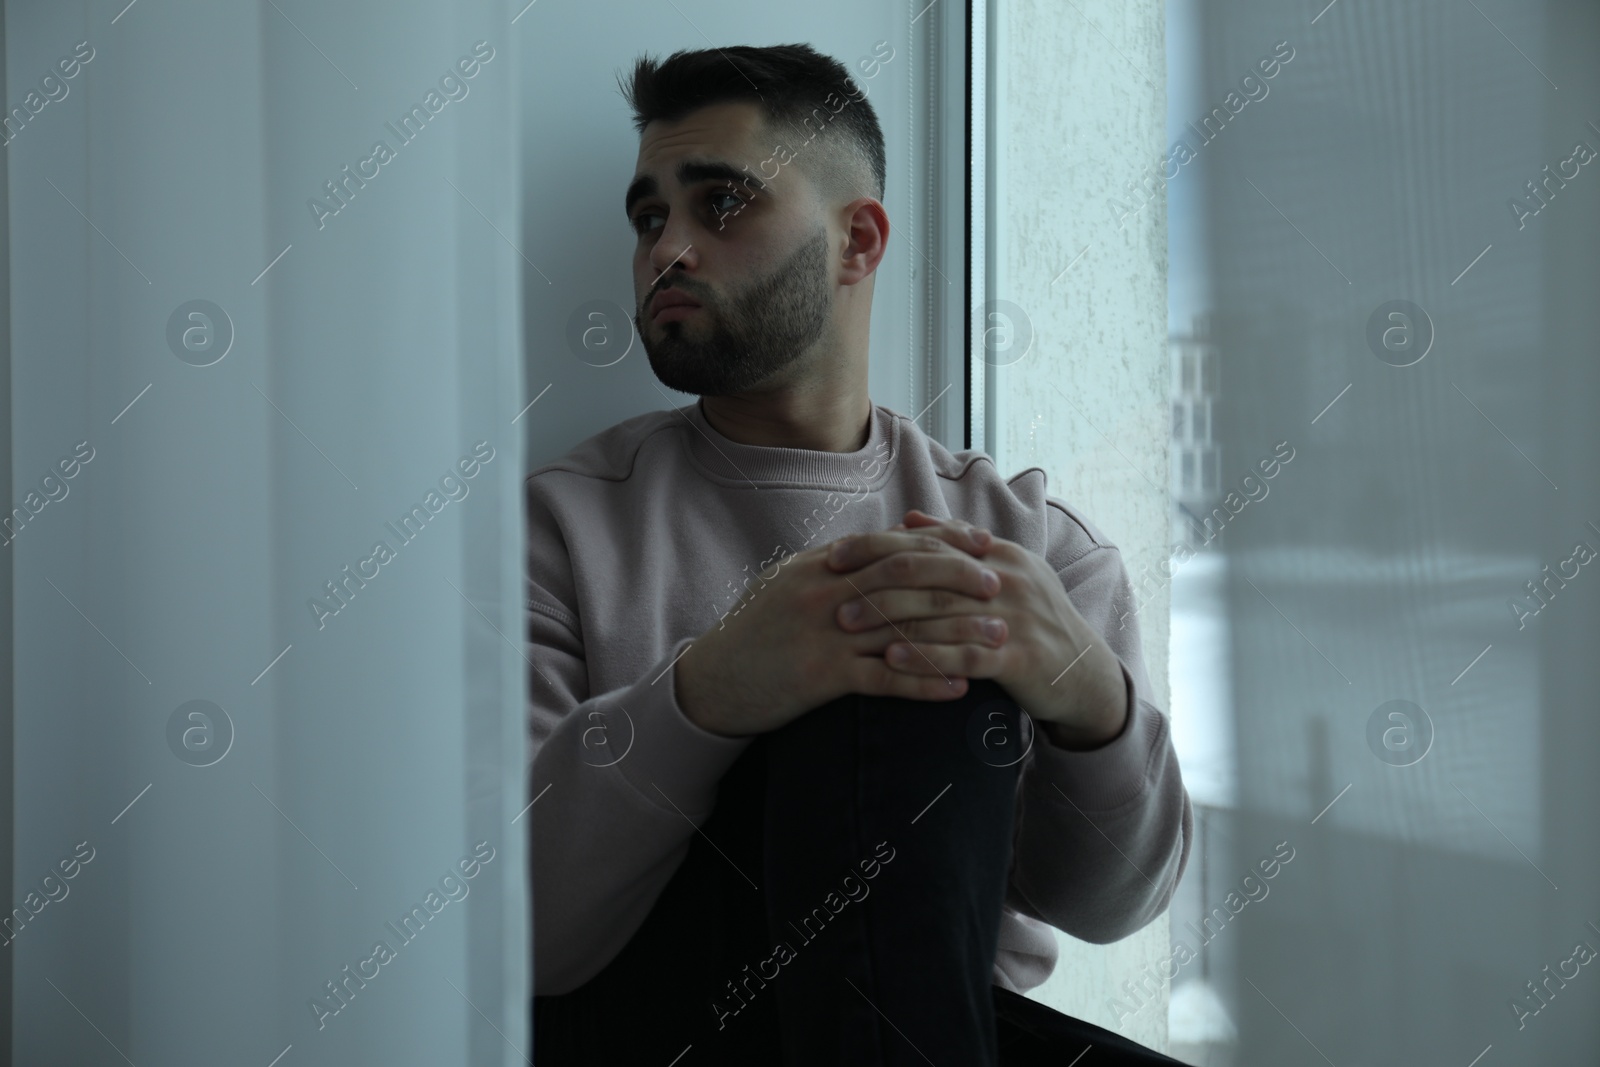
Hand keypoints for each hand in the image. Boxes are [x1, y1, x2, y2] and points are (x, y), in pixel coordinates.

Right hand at [675, 530, 1004, 738]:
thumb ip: (834, 567)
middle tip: (1000, 585)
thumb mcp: (789, 585)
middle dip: (959, 579)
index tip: (982, 545)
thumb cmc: (754, 634)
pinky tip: (958, 688)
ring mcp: (824, 633)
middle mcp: (826, 592)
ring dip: (956, 633)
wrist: (710, 681)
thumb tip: (882, 548)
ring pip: (903, 627)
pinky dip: (925, 681)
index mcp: (822, 566)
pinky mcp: (820, 676)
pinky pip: (884, 678)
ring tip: (997, 638)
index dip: (942, 543)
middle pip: (906, 577)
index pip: (893, 545)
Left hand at [826, 509, 1129, 748]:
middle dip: (874, 580)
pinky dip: (924, 655)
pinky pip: (962, 654)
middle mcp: (1006, 579)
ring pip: (941, 611)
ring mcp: (1014, 617)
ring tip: (847, 625)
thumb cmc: (1030, 621)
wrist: (1083, 673)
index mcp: (999, 554)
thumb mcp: (1003, 574)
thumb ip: (957, 545)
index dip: (878, 545)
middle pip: (930, 570)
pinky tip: (889, 660)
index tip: (835, 554)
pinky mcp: (1019, 658)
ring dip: (887, 618)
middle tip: (833, 592)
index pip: (929, 540)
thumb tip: (910, 518)